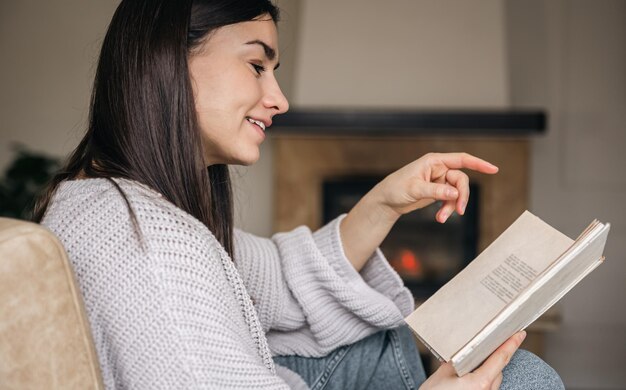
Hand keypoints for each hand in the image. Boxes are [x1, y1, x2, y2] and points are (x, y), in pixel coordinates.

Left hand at [372, 152, 497, 222]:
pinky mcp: (438, 192)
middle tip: (459, 211)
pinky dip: (447, 209)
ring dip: (452, 206)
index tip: (494, 169)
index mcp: (434, 161)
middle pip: (461, 181)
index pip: (461, 159)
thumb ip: (435, 190)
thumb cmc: (396, 188)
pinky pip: (450, 200)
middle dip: (461, 196)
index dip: (478, 163)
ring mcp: (439, 181)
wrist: (386, 200)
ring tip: (442, 218)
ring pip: (456, 193)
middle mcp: (439, 169)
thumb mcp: (415, 189)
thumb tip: (454, 193)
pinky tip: (440, 217)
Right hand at [419, 331, 526, 389]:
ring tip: (469, 366)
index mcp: (480, 382)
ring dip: (487, 371)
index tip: (520, 334)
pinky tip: (468, 378)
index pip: (500, 358)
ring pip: (493, 380)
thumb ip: (456, 362)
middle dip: (493, 358)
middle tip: (486, 346)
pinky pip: (487, 388)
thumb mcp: (442, 374)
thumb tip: (462, 353)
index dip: (511, 344)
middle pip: (498, 370)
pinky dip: (481, 381)